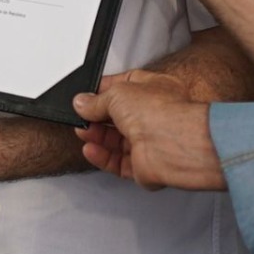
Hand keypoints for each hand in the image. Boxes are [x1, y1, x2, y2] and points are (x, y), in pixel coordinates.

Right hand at [71, 69, 225, 189]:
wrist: (173, 144)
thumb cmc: (160, 112)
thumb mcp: (117, 94)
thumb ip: (96, 100)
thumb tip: (82, 102)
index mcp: (155, 89)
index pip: (126, 87)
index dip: (104, 90)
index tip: (86, 96)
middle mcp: (155, 115)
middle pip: (119, 116)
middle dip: (97, 116)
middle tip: (81, 116)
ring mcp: (151, 141)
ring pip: (118, 141)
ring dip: (98, 137)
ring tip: (82, 132)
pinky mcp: (145, 166)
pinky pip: (119, 163)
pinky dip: (103, 158)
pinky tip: (91, 150)